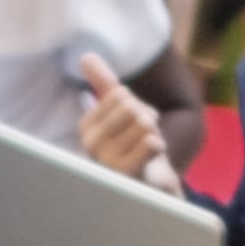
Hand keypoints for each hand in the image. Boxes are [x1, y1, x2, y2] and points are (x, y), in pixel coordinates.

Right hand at [75, 52, 185, 192]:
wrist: (153, 189)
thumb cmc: (136, 150)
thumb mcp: (122, 113)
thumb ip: (104, 85)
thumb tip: (86, 56)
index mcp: (87, 126)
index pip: (120, 93)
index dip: (137, 105)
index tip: (132, 127)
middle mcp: (91, 144)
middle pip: (131, 106)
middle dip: (147, 120)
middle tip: (142, 140)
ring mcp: (106, 162)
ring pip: (143, 123)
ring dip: (154, 135)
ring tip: (147, 152)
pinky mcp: (126, 177)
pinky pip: (149, 144)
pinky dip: (158, 147)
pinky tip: (151, 160)